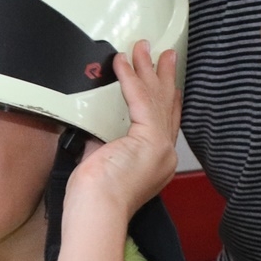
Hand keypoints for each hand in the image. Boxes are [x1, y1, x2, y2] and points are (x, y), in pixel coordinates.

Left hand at [68, 41, 180, 219]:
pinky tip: (122, 61)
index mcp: (156, 162)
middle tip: (165, 54)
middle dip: (163, 76)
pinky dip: (129, 77)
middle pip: (167, 105)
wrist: (97, 212)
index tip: (166, 80)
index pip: (164, 121)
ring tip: (143, 47)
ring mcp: (160, 146)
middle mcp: (164, 154)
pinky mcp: (149, 139)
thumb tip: (96, 124)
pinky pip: (138, 99)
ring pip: (155, 97)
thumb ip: (106, 140)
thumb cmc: (94, 200)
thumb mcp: (103, 161)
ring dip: (147, 68)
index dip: (166, 97)